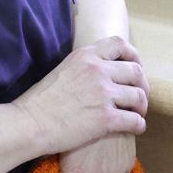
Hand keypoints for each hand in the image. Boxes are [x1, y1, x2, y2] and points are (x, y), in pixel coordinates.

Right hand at [13, 36, 148, 155]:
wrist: (30, 123)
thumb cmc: (41, 101)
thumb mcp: (63, 69)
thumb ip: (84, 66)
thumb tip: (100, 71)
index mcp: (86, 56)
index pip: (120, 44)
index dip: (133, 55)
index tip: (135, 66)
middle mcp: (98, 70)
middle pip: (135, 71)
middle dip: (142, 84)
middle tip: (140, 96)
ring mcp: (103, 94)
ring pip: (139, 96)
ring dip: (142, 106)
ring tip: (137, 113)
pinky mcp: (106, 119)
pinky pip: (135, 120)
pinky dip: (138, 125)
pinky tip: (135, 128)